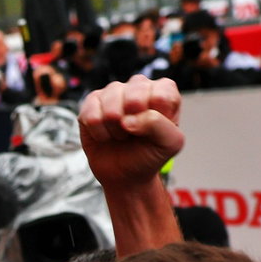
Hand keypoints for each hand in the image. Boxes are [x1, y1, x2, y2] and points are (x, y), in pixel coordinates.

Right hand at [79, 75, 185, 190]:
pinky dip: (99, 133)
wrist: (126, 175)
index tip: (153, 131)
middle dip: (133, 124)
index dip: (154, 118)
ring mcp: (114, 92)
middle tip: (134, 134)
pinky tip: (105, 135)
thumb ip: (159, 125)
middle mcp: (138, 86)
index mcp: (163, 91)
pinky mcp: (92, 102)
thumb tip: (129, 119)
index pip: (161, 95)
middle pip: (134, 96)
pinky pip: (91, 115)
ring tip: (120, 135)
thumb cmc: (149, 155)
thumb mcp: (170, 144)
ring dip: (115, 129)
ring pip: (110, 104)